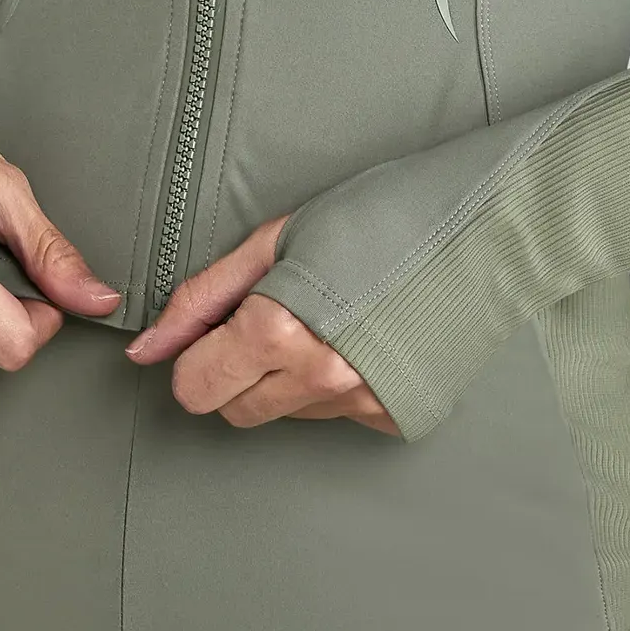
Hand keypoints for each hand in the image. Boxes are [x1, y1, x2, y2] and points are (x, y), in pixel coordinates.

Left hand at [122, 214, 398, 433]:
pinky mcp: (393, 417)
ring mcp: (360, 404)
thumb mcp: (278, 237)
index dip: (196, 355)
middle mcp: (318, 379)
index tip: (217, 326)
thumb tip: (147, 348)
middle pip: (234, 411)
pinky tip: (359, 335)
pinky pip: (335, 414)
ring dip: (286, 375)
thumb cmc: (380, 213)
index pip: (195, 389)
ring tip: (325, 315)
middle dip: (235, 369)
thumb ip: (204, 296)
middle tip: (269, 313)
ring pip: (284, 414)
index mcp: (280, 328)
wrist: (482, 228)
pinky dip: (335, 382)